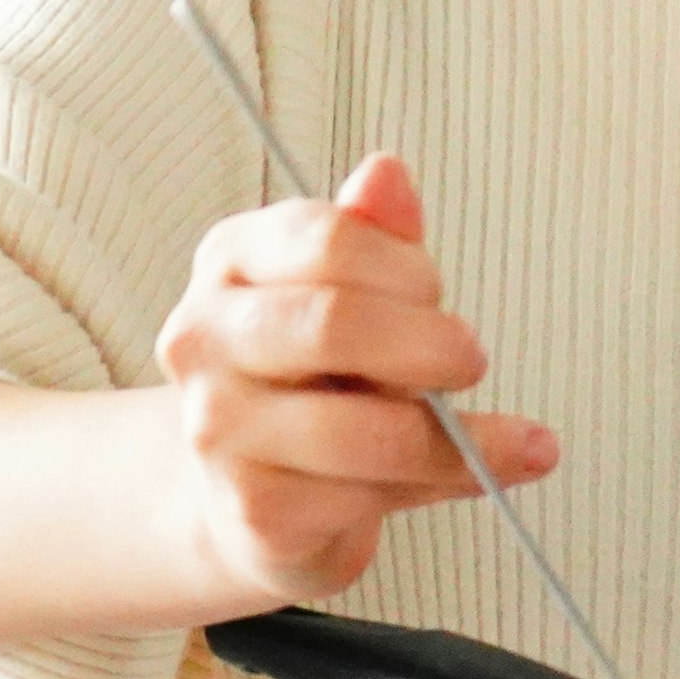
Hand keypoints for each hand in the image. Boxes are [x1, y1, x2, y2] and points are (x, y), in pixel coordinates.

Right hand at [151, 153, 557, 609]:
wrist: (255, 496)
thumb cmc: (319, 380)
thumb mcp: (355, 295)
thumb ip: (377, 240)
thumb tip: (387, 172)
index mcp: (231, 261)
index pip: (328, 239)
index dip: (408, 269)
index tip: (435, 295)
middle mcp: (202, 339)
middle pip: (334, 324)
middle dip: (428, 345)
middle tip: (470, 359)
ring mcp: (216, 428)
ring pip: (362, 429)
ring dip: (444, 435)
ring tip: (476, 433)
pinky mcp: (251, 507)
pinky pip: (366, 496)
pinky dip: (436, 485)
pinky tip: (457, 475)